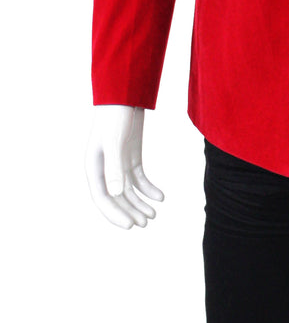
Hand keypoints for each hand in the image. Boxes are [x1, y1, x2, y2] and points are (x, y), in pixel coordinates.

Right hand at [85, 105, 164, 229]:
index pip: (102, 198)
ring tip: (154, 215)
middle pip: (116, 197)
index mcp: (94, 167)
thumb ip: (114, 168)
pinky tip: (160, 197)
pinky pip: (139, 179)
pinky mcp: (131, 157)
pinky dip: (149, 189)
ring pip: (128, 191)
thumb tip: (116, 194)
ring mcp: (118, 163)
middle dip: (130, 212)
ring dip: (140, 204)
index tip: (130, 226)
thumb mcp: (115, 143)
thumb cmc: (115, 118)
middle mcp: (104, 168)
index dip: (115, 214)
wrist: (124, 96)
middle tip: (145, 223)